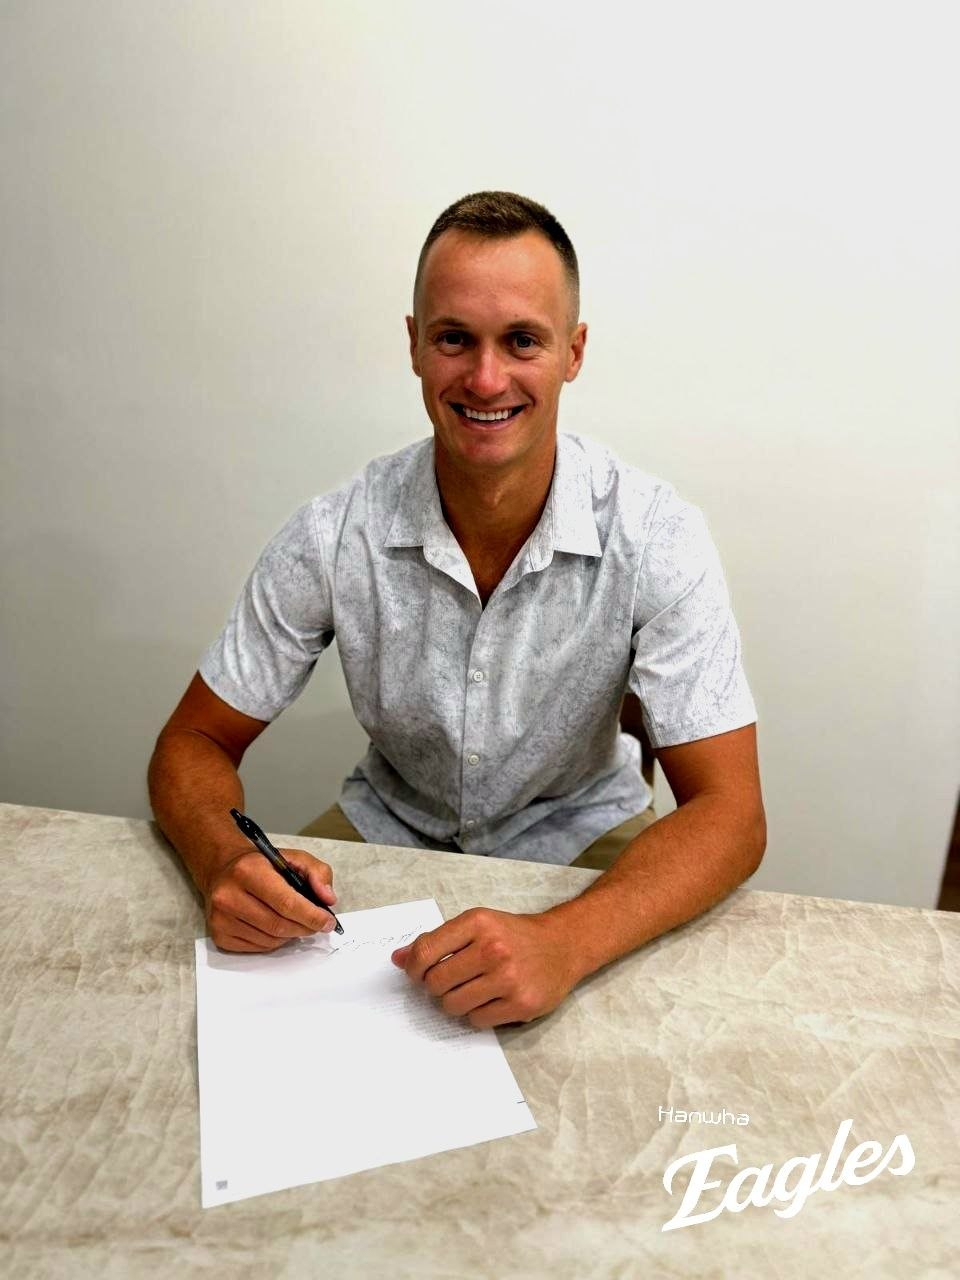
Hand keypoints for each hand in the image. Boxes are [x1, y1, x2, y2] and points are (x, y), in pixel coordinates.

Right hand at [205, 847, 337, 951]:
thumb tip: (328, 899)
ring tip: (295, 922)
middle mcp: (229, 895)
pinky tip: (276, 927)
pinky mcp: (219, 935)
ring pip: (270, 940)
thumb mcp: (292, 858)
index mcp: (249, 870)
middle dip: (305, 928)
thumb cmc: (261, 865)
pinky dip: (274, 942)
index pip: (286, 903)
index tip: (327, 921)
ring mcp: (221, 918)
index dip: (312, 916)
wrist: (223, 870)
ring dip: (291, 935)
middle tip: (317, 924)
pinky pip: (258, 948)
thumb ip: (317, 872)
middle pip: (279, 925)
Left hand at [390, 908, 578, 1028]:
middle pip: (436, 983)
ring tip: (468, 991)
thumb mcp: (477, 924)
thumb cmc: (513, 935)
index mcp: (477, 923)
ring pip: (453, 1005)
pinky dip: (476, 1014)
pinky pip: (477, 1020)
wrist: (563, 945)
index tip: (415, 973)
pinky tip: (488, 1000)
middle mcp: (493, 949)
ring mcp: (508, 978)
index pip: (426, 951)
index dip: (413, 967)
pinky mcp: (521, 1004)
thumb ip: (437, 940)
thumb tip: (398, 958)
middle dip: (435, 987)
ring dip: (454, 1002)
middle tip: (447, 983)